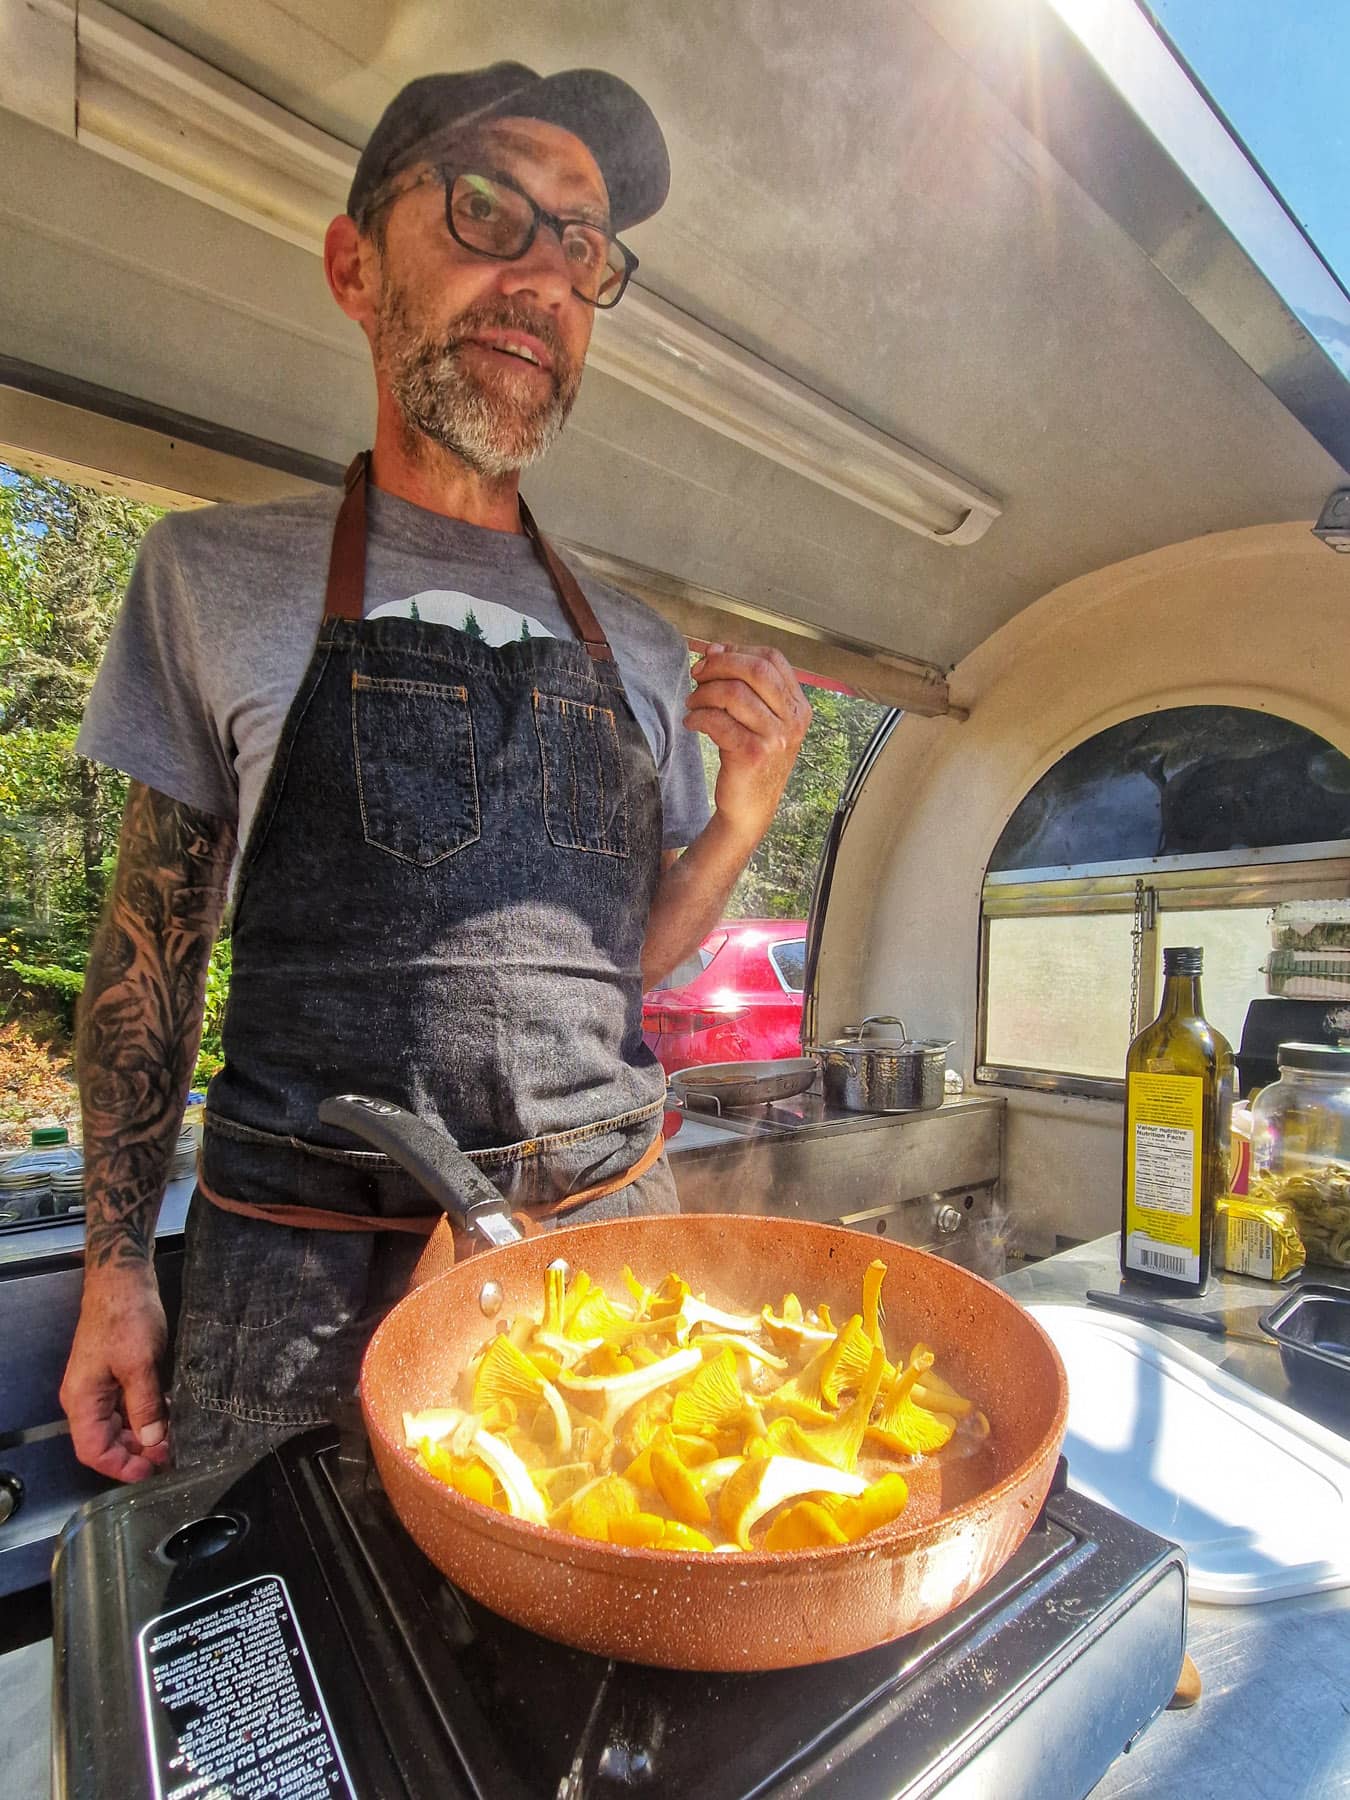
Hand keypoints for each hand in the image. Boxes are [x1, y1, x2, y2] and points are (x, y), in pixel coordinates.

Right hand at [60, 1264, 170, 1481]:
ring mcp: (98, 1386)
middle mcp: (86, 1398)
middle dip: (136, 1453)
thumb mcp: (140, 1364)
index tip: (153, 1471)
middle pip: (105, 1442)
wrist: (123, 1279)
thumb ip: (145, 1406)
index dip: (122, 1467)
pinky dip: (145, 1415)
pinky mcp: (114, 1374)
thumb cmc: (127, 1317)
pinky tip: (168, 1415)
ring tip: (173, 1438)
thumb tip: (154, 1442)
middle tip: (171, 1455)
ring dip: (143, 1435)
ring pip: (118, 1426)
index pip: (94, 1451)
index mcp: (82, 1400)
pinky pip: (126, 1407)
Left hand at [684, 644, 811, 841]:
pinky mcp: (753, 754)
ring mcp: (776, 738)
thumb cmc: (751, 759)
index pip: (771, 658)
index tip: (713, 658)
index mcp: (798, 706)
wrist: (750, 808)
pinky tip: (693, 723)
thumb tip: (715, 649)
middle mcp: (793, 720)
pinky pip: (719, 720)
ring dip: (704, 693)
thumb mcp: (757, 719)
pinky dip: (699, 717)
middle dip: (719, 665)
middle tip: (697, 675)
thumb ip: (742, 684)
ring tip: (693, 704)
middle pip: (755, 669)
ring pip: (734, 693)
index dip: (738, 651)